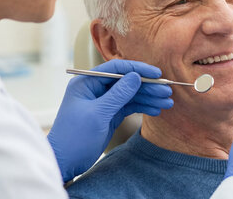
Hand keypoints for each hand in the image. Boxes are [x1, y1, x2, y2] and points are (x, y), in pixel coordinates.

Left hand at [47, 59, 172, 181]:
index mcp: (87, 83)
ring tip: (167, 102)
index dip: (138, 69)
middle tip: (167, 91)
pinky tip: (156, 110)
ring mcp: (104, 102)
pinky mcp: (110, 115)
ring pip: (131, 95)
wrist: (65, 163)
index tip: (157, 74)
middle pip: (127, 82)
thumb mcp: (98, 114)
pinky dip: (143, 107)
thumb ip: (118, 94)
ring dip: (149, 97)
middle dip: (148, 86)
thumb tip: (136, 76)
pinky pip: (129, 106)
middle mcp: (96, 89)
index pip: (116, 69)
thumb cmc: (74, 137)